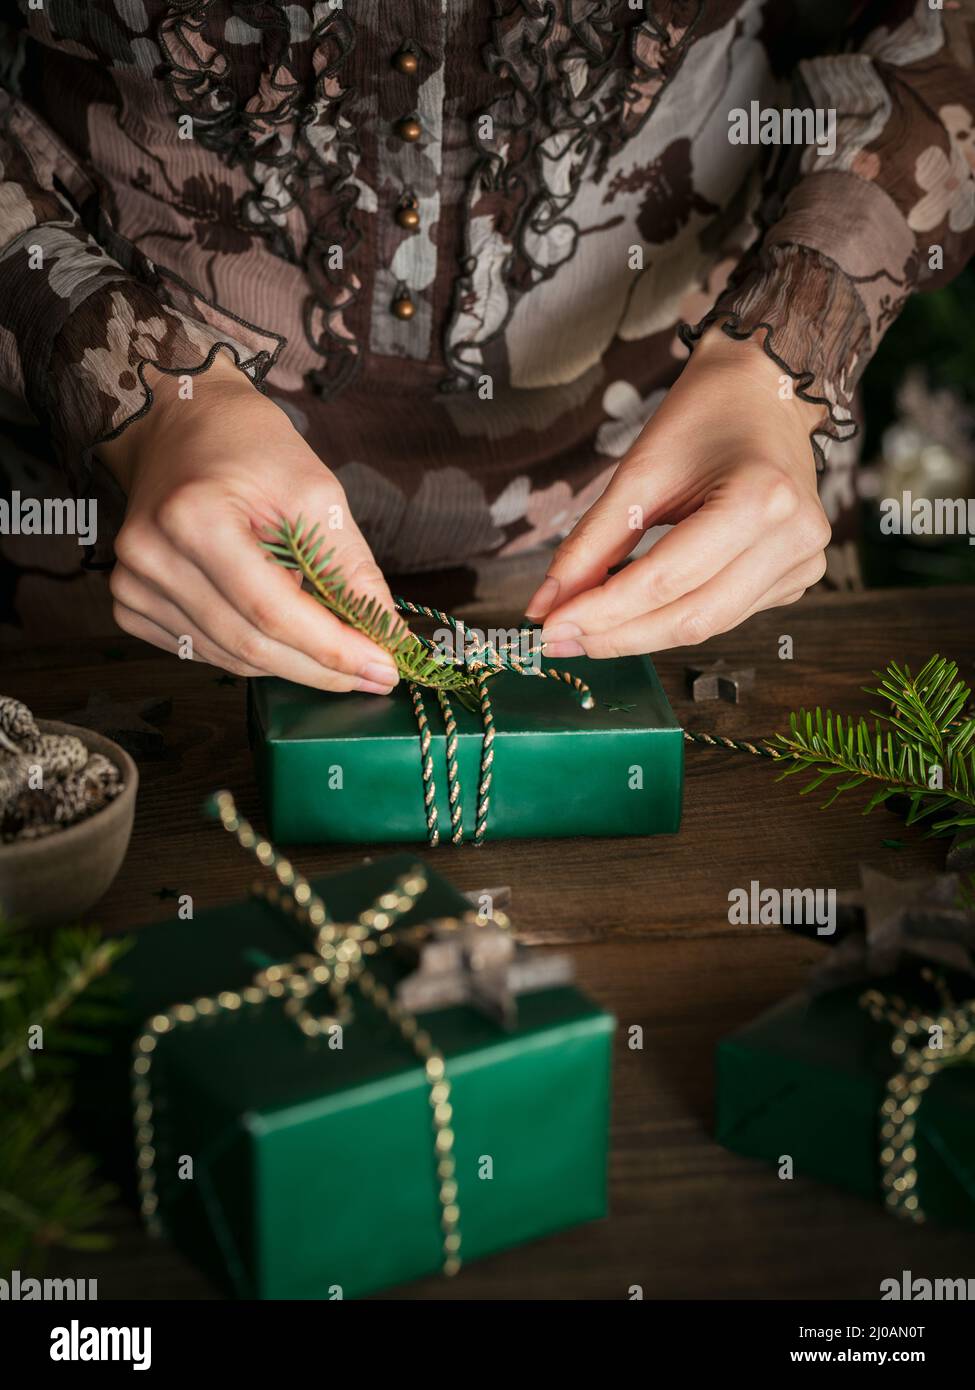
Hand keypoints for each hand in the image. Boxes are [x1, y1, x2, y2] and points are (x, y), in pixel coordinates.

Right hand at [97, 355, 399, 691]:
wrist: (181, 424)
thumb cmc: (248, 447)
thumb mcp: (315, 492)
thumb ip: (350, 568)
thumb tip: (386, 634)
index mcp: (194, 520)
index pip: (272, 612)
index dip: (333, 649)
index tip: (384, 669)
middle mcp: (151, 557)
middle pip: (250, 646)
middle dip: (321, 668)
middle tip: (374, 674)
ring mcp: (132, 584)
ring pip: (231, 658)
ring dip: (291, 662)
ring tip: (334, 646)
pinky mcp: (129, 602)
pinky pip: (205, 651)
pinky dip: (252, 652)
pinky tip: (279, 630)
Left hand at [525, 327, 830, 656]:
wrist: (763, 391)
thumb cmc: (704, 417)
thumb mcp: (638, 473)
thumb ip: (591, 544)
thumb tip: (546, 606)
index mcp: (761, 500)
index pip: (665, 580)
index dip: (601, 611)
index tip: (549, 626)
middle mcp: (793, 538)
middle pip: (690, 617)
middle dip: (617, 635)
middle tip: (559, 639)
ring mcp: (803, 563)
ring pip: (707, 626)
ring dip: (640, 634)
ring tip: (586, 630)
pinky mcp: (797, 577)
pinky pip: (725, 615)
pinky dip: (674, 617)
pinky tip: (638, 610)